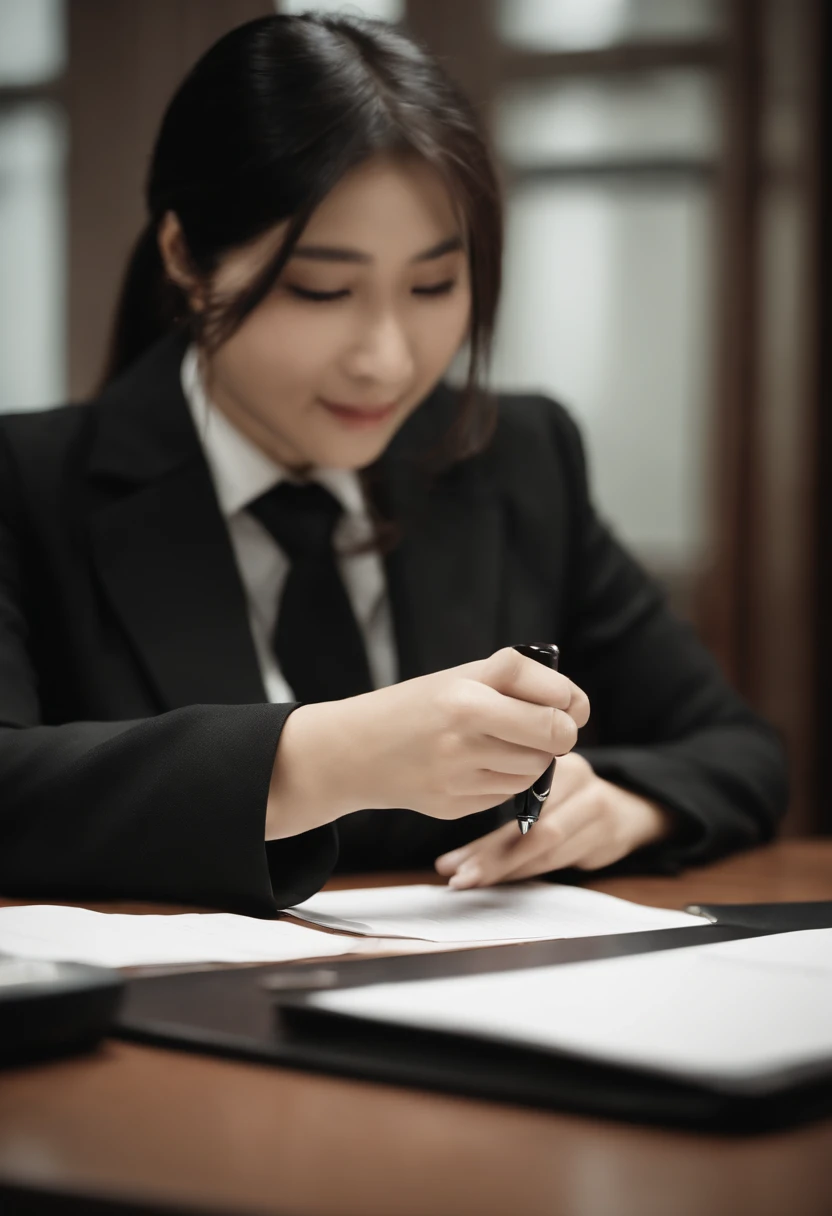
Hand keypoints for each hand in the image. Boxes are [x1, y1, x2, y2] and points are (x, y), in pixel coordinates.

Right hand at [266, 646, 589, 837]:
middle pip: (553, 740)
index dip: (573, 704)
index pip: (555, 702)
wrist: (354, 750)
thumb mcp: (460, 676)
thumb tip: (575, 707)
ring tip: (506, 743)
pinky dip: (506, 781)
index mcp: (467, 695)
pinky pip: (507, 796)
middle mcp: (463, 736)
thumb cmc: (417, 705)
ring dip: (534, 759)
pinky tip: (480, 765)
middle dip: (560, 734)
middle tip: (549, 728)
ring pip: (534, 772)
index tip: (570, 705)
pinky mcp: (455, 806)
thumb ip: (516, 682)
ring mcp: (458, 776)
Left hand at [434, 753, 673, 886]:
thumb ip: (502, 824)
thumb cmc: (567, 801)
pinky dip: (532, 872)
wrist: (627, 808)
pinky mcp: (608, 837)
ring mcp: (598, 810)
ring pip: (548, 848)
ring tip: (474, 882)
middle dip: (493, 859)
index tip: (448, 863)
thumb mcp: (540, 795)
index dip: (482, 838)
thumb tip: (448, 860)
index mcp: (558, 763)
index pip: (514, 802)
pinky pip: (564, 860)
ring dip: (510, 870)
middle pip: (534, 829)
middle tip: (460, 878)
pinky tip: (506, 882)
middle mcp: (581, 782)